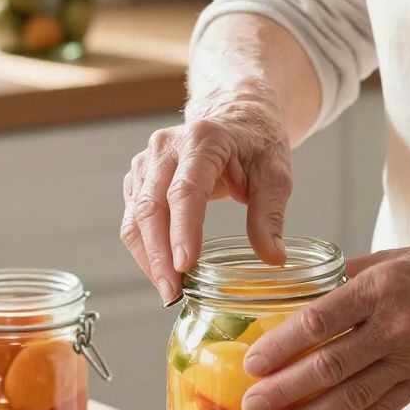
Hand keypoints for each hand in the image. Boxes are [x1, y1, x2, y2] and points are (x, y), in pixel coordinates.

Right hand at [120, 100, 292, 301]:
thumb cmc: (256, 144)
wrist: (236, 117)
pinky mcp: (139, 177)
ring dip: (148, 257)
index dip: (182, 230)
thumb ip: (270, 215)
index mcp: (203, 140)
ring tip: (169, 290)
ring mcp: (147, 160)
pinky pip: (133, 217)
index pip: (186, 190)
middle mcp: (166, 146)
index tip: (184, 266)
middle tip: (174, 293)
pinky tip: (161, 271)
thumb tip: (273, 258)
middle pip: (152, 206)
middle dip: (159, 255)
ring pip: (136, 216)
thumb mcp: (275, 175)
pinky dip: (144, 248)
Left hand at [240, 233, 409, 409]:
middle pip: (330, 365)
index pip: (319, 321)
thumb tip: (296, 289)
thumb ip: (346, 276)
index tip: (252, 362)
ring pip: (353, 395)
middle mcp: (395, 324)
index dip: (281, 345)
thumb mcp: (391, 256)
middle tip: (251, 405)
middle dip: (285, 389)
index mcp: (379, 286)